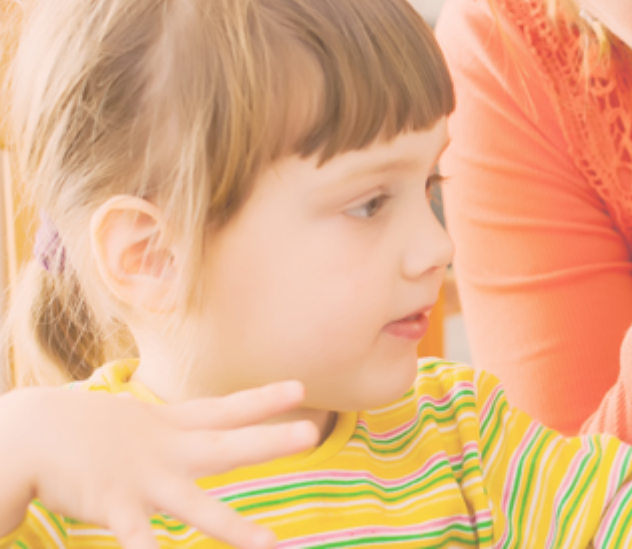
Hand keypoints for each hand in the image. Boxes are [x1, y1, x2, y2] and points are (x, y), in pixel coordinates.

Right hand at [2, 382, 318, 548]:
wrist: (28, 432)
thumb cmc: (83, 430)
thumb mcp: (137, 423)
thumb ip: (173, 429)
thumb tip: (196, 433)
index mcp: (170, 428)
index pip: (225, 409)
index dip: (263, 399)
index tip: (300, 388)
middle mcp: (165, 453)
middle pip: (227, 446)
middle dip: (269, 441)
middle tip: (312, 434)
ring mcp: (143, 482)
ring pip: (196, 507)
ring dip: (233, 527)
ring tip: (269, 545)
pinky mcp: (114, 508)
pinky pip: (137, 540)